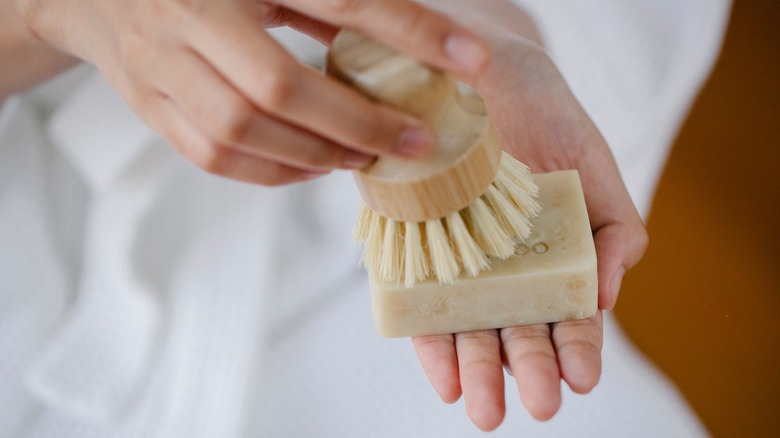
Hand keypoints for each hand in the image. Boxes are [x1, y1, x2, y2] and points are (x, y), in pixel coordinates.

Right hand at [14, 0, 490, 184]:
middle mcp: (192, 13)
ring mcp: (160, 64)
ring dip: (314, 154)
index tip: (472, 60)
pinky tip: (310, 168)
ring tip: (362, 158)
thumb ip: (326, 1)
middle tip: (412, 141)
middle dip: (357, 123)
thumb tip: (416, 33)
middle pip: (280, 85)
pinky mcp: (149, 105)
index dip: (411, 30)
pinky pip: (213, 156)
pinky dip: (273, 172)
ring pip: (242, 130)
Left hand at [411, 7, 647, 430]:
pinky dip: (430, 343)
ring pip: (468, 330)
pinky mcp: (416, 252)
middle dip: (526, 371)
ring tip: (485, 407)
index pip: (567, 319)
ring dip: (478, 371)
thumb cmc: (549, 120)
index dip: (576, 351)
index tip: (582, 377)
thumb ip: (617, 233)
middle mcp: (506, 275)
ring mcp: (460, 266)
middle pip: (516, 333)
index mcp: (553, 264)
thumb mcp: (596, 171)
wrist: (483, 74)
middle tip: (538, 404)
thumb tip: (608, 298)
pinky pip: (420, 305)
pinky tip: (443, 377)